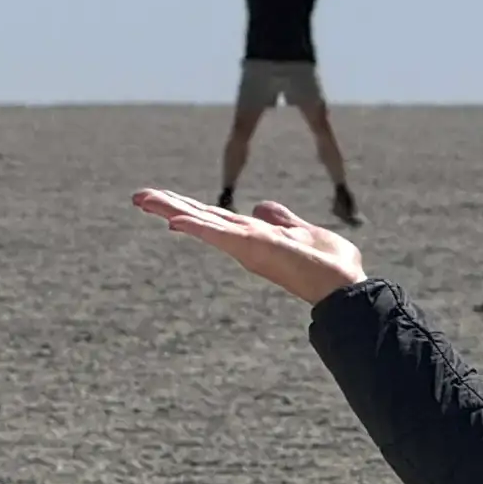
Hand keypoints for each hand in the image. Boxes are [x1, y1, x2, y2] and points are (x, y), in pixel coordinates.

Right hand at [131, 191, 366, 305]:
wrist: (344, 286)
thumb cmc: (329, 265)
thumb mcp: (303, 232)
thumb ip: (282, 219)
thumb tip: (261, 207)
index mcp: (255, 236)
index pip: (217, 218)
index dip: (191, 209)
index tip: (166, 203)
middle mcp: (245, 241)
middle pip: (201, 218)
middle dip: (169, 206)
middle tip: (138, 197)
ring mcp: (246, 245)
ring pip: (203, 223)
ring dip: (172, 210)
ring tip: (142, 199)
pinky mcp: (252, 248)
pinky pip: (219, 235)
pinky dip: (197, 227)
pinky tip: (173, 219)